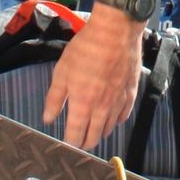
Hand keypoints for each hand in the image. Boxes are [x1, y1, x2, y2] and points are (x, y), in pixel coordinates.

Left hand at [43, 6, 143, 152]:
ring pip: (109, 128)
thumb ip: (54, 99)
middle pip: (94, 137)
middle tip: (79, 144)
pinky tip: (112, 119)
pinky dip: (116, 121)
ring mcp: (119, 102)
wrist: (115, 32)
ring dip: (100, 133)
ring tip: (93, 133)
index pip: (76, 136)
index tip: (66, 147)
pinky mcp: (131, 92)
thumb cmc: (86, 50)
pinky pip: (124, 115)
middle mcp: (102, 108)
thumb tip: (48, 119)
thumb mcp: (62, 72)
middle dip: (85, 144)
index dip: (70, 144)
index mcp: (83, 104)